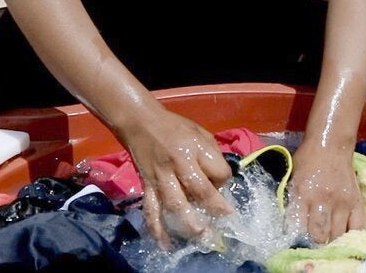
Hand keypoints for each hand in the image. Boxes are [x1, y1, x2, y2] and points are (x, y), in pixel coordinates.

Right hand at [115, 105, 233, 247]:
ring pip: (175, 205)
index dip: (224, 180)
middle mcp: (179, 164)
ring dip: (189, 223)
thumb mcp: (201, 133)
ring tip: (201, 235)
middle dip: (214, 207)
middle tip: (224, 221)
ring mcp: (161, 177)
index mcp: (196, 148)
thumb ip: (212, 156)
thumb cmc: (175, 127)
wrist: (141, 123)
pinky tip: (165, 244)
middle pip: (199, 190)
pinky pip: (151, 210)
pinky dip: (157, 229)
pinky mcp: (148, 187)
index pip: (219, 171)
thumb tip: (221, 181)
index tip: (223, 183)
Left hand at [289, 141, 365, 242]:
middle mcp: (322, 201)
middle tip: (313, 244)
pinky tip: (346, 238)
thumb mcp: (293, 178)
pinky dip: (351, 236)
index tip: (296, 241)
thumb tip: (291, 226)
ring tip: (328, 243)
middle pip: (319, 235)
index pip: (298, 226)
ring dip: (331, 242)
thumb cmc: (307, 160)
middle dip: (314, 244)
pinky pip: (358, 227)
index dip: (296, 238)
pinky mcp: (356, 202)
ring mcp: (342, 203)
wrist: (331, 145)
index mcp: (303, 194)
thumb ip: (293, 201)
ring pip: (337, 235)